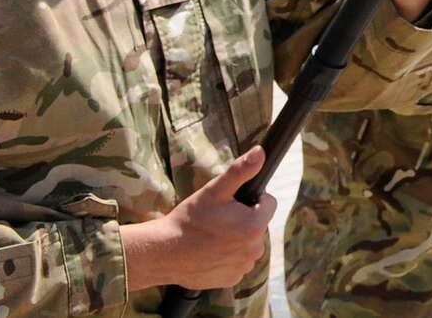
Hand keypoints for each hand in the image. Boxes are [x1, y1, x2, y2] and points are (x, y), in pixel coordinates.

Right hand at [120, 147, 274, 292]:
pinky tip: (210, 252)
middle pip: (258, 225)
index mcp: (254, 226)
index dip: (251, 200)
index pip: (268, 203)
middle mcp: (254, 250)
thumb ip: (241, 171)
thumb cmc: (189, 220)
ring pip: (248, 244)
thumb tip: (260, 152)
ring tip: (212, 237)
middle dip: (244, 220)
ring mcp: (243, 267)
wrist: (163, 252)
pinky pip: (237, 262)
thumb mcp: (215, 190)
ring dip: (236, 239)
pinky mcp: (231, 279)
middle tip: (218, 221)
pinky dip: (228, 257)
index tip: (231, 204)